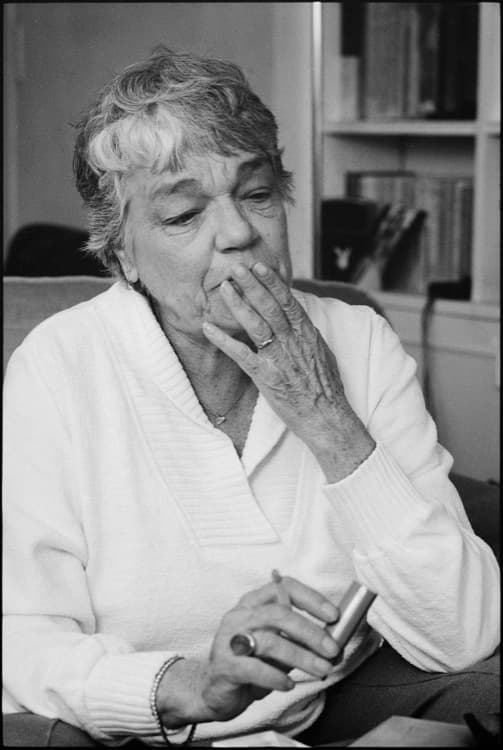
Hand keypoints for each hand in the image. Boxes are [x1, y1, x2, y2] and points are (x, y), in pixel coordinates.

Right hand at [197, 575, 339, 722]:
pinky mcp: (225, 666)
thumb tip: (331, 640)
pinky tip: (288, 684)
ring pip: (270, 641)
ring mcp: (230, 639)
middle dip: (310, 632)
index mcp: (252, 602)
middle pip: (279, 614)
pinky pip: (255, 668)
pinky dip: (276, 677)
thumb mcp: (275, 644)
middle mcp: (240, 615)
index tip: (334, 615)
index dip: (311, 598)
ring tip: (321, 670)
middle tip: (332, 649)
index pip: (283, 587)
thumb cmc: (250, 663)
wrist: (214, 690)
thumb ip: (297, 638)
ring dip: (301, 656)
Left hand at [202, 261, 374, 481]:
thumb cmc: (325, 388)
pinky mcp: (267, 377)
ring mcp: (279, 359)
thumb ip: (305, 333)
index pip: (288, 301)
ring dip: (238, 305)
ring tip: (224, 288)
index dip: (273, 282)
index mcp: (307, 334)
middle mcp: (293, 342)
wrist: (327, 418)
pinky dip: (223, 340)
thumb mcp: (322, 352)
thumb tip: (294, 314)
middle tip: (236, 267)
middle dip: (252, 285)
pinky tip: (208, 328)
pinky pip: (241, 355)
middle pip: (270, 307)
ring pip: (256, 325)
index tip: (260, 266)